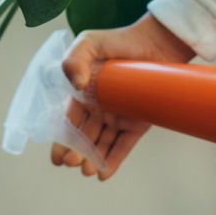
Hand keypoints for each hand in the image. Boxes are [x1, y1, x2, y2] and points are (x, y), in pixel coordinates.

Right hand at [50, 13, 194, 179]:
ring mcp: (118, 116)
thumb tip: (77, 85)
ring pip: (102, 143)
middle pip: (84, 136)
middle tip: (74, 162)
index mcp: (84, 93)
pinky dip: (114, 159)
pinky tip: (104, 173)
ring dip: (93, 159)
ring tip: (88, 170)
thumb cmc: (121, 41)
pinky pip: (124, 144)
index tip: (58, 157)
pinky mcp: (137, 122)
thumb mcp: (90, 43)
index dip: (62, 140)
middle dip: (77, 153)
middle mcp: (99, 108)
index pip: (69, 121)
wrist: (157, 43)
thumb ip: (74, 59)